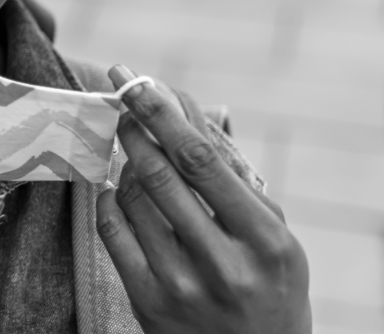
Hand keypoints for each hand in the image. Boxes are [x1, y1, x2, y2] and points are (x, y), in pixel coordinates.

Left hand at [96, 69, 310, 332]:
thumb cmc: (267, 281)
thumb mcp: (273, 231)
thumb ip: (235, 176)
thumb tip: (188, 111)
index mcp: (265, 241)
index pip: (201, 161)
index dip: (163, 113)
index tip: (136, 81)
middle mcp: (223, 265)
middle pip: (160, 174)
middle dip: (135, 127)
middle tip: (123, 100)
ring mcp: (181, 286)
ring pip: (132, 198)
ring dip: (127, 163)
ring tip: (137, 154)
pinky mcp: (148, 301)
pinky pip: (113, 231)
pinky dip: (110, 199)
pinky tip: (119, 190)